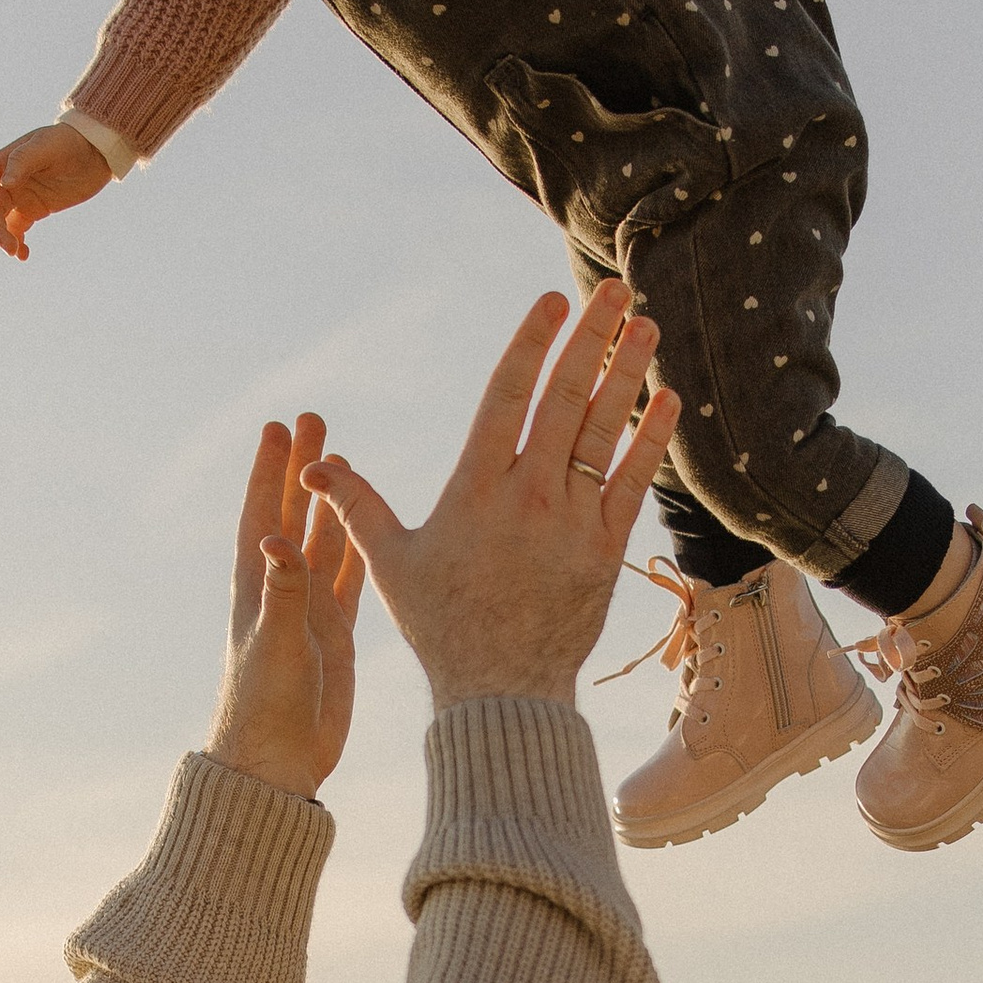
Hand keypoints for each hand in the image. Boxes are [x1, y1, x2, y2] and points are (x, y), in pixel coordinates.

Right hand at [0, 121, 111, 261]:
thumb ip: (23, 162)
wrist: (95, 152)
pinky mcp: (34, 210)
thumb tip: (5, 184)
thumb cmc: (69, 142)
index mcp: (4, 161)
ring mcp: (20, 197)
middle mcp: (7, 181)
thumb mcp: (47, 146)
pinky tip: (23, 254)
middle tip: (7, 247)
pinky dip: (17, 243)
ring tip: (12, 253)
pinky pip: (17, 230)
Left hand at [206, 414, 367, 799]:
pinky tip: (367, 525)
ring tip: (342, 458)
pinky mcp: (333, 636)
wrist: (277, 764)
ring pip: (323, 541)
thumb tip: (277, 540)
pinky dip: (355, 548)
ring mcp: (308, 612)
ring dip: (331, 502)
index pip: (264, 514)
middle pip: (295, 515)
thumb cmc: (264, 709)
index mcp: (259, 587)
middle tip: (314, 420)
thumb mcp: (276, 645)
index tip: (277, 427)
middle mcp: (282, 591)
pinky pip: (347, 579)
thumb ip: (281, 594)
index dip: (270, 472)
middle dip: (303, 470)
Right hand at [308, 284, 677, 711]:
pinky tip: (666, 399)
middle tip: (618, 290)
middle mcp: (528, 496)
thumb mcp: (391, 564)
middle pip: (565, 399)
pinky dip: (650, 439)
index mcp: (475, 489)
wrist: (501, 692)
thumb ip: (357, 506)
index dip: (532, 342)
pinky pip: (632, 483)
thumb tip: (316, 466)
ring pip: (604, 432)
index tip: (553, 300)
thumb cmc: (442, 627)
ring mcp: (571, 522)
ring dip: (629, 374)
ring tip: (647, 325)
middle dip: (594, 338)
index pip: (507, 396)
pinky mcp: (605, 550)